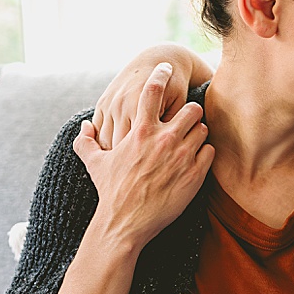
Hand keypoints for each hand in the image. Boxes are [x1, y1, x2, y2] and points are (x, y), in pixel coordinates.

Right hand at [73, 63, 212, 250]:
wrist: (125, 224)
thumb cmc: (110, 192)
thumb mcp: (94, 164)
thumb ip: (86, 142)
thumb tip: (84, 127)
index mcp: (140, 131)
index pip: (153, 90)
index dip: (161, 74)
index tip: (166, 69)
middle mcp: (163, 139)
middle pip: (191, 108)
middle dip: (189, 113)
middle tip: (185, 122)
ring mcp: (181, 156)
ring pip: (202, 129)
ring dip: (197, 134)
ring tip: (189, 143)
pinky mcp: (194, 174)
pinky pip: (209, 152)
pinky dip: (204, 154)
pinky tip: (195, 160)